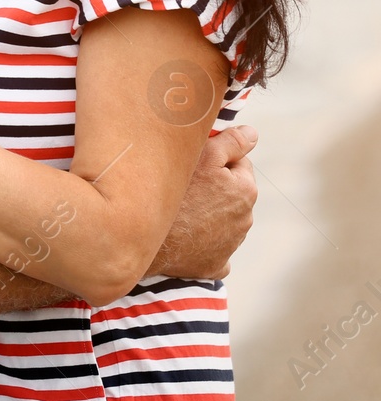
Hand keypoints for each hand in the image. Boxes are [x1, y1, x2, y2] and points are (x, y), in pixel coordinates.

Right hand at [150, 125, 257, 279]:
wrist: (146, 236)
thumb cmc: (175, 193)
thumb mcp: (203, 156)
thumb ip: (231, 142)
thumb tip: (253, 134)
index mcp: (246, 190)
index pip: (239, 164)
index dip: (216, 161)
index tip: (195, 164)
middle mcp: (245, 220)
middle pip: (230, 194)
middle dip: (214, 188)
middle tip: (185, 186)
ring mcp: (230, 245)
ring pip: (221, 220)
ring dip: (207, 213)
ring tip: (180, 210)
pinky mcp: (215, 265)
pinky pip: (213, 249)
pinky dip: (202, 243)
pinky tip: (185, 236)